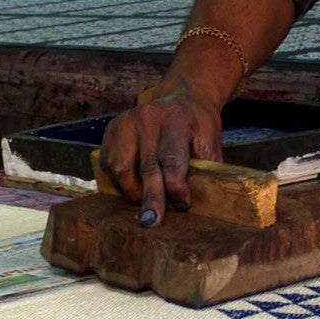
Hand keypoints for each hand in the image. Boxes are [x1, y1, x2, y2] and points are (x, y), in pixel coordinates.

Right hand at [100, 78, 224, 226]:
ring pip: (121, 168)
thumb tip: (201, 204)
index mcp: (176, 119)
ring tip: (145, 198)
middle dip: (150, 198)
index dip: (175, 186)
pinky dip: (120, 180)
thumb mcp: (210, 141)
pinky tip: (134, 182)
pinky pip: (109, 164)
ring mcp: (125, 122)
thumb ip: (205, 168)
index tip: (182, 206)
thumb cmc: (198, 125)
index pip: (172, 159)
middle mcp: (147, 118)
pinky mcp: (111, 129)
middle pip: (146, 167)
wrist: (183, 96)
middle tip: (152, 221)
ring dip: (132, 191)